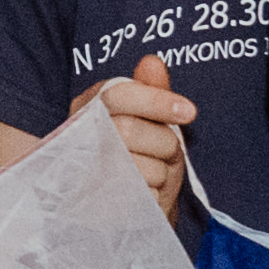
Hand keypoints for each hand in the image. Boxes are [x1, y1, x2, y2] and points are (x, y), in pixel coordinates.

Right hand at [96, 57, 201, 212]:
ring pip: (141, 168)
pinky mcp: (96, 206)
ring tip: (154, 174)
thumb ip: (150, 91)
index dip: (155, 101)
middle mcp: (78, 140)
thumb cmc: (138, 153)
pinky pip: (143, 197)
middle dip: (162, 142)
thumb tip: (152, 62)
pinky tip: (147, 194)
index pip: (117, 96)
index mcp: (88, 109)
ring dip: (161, 173)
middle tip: (169, 150)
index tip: (189, 111)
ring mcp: (84, 175)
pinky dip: (156, 196)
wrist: (126, 205)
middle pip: (128, 131)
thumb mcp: (147, 119)